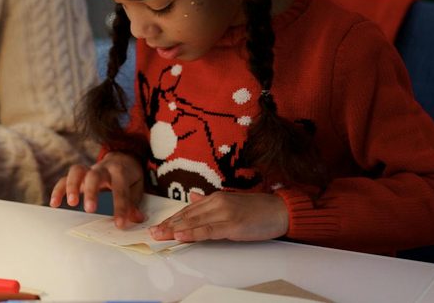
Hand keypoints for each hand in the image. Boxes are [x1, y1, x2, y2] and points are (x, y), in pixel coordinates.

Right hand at [48, 151, 145, 227]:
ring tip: (71, 203)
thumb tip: (135, 218)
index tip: (119, 224)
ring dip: (72, 186)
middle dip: (91, 192)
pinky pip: (65, 179)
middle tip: (90, 209)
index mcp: (120, 171)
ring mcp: (88, 170)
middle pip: (94, 175)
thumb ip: (134, 202)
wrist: (122, 157)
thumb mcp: (137, 187)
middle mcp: (103, 168)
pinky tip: (54, 204)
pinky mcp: (78, 175)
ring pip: (76, 171)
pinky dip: (58, 190)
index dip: (120, 206)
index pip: (120, 189)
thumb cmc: (129, 177)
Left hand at [148, 191, 288, 242]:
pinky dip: (193, 233)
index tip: (158, 227)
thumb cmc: (258, 209)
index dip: (172, 219)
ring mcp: (224, 213)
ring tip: (159, 235)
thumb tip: (192, 198)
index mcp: (215, 198)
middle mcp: (217, 203)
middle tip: (152, 233)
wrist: (280, 210)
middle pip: (187, 216)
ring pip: (194, 223)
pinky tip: (180, 236)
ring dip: (174, 230)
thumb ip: (209, 202)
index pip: (188, 211)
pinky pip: (208, 230)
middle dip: (168, 225)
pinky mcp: (232, 225)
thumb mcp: (231, 202)